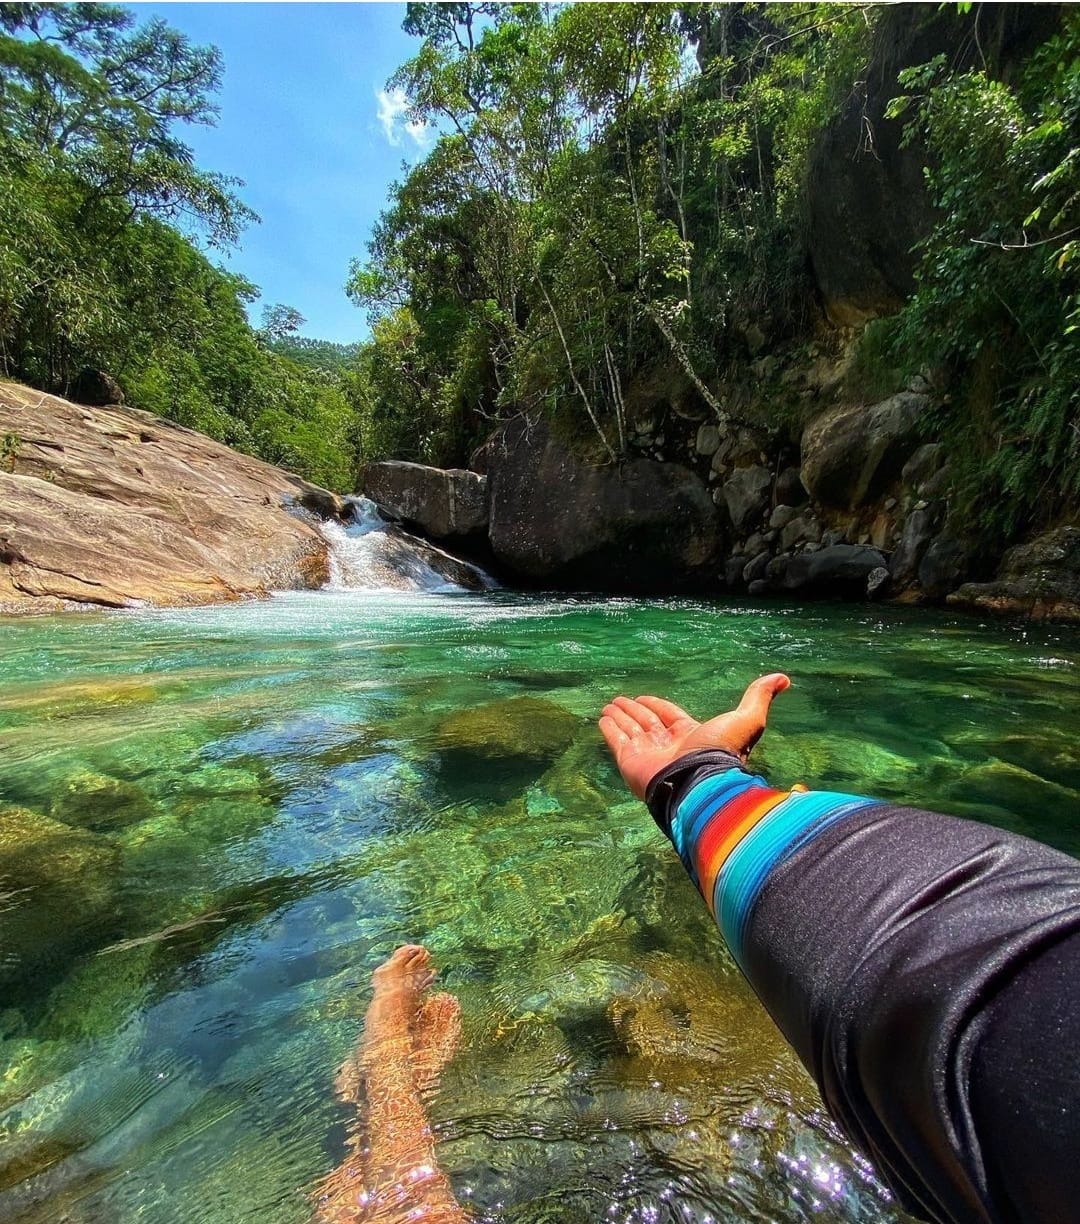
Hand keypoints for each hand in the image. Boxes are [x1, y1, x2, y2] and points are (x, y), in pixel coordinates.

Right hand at [599, 674, 790, 799]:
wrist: (700, 784)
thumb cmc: (722, 753)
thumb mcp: (747, 719)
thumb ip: (759, 698)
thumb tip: (783, 678)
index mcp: (691, 736)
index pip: (669, 716)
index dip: (657, 706)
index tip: (644, 698)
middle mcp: (668, 746)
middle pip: (647, 722)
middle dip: (634, 711)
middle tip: (620, 700)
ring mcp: (648, 754)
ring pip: (631, 730)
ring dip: (620, 717)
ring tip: (608, 707)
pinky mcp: (630, 761)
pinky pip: (617, 741)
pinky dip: (609, 730)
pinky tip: (602, 718)